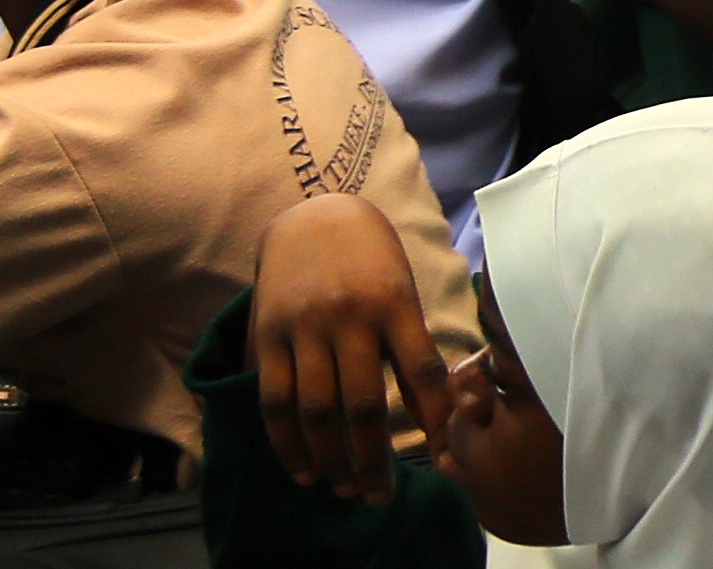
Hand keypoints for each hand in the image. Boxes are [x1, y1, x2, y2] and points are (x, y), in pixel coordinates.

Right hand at [246, 188, 459, 501]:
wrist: (313, 216)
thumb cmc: (371, 262)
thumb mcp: (401, 291)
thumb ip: (410, 344)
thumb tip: (439, 412)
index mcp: (395, 302)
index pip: (422, 369)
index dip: (435, 419)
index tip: (445, 460)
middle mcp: (350, 316)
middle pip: (364, 405)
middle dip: (373, 459)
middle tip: (379, 496)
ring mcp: (305, 326)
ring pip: (317, 411)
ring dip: (331, 460)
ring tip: (344, 489)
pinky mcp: (268, 335)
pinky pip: (275, 400)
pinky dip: (287, 443)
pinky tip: (303, 469)